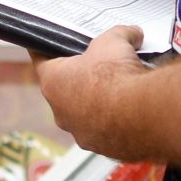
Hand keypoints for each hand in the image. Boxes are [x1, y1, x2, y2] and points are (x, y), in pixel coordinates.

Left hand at [35, 25, 148, 153]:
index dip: (48, 49)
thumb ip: (120, 34)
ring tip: (121, 88)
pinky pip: (105, 130)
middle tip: (101, 65)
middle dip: (81, 77)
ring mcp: (80, 132)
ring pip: (85, 114)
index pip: (41, 60)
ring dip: (98, 102)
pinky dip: (115, 120)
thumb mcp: (114, 40)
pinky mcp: (102, 147)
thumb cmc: (115, 77)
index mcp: (53, 82)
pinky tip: (131, 108)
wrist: (140, 114)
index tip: (51, 44)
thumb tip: (132, 33)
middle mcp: (61, 112)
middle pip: (65, 89)